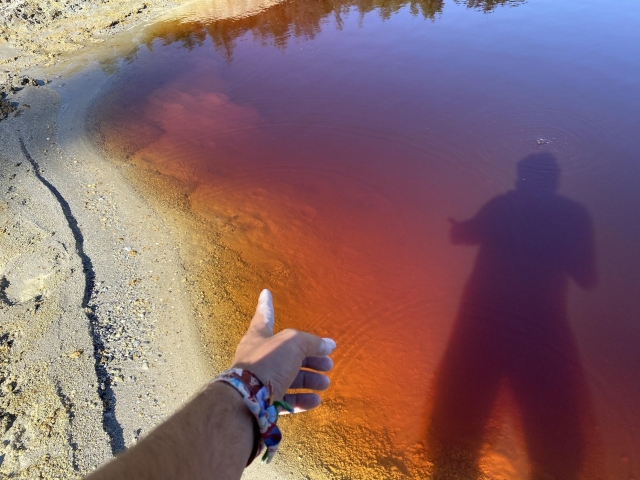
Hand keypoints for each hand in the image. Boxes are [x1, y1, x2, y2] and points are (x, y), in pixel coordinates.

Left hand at [231, 289, 335, 412]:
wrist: (247, 400)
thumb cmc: (268, 362)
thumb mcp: (292, 343)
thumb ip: (311, 342)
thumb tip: (330, 345)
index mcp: (259, 337)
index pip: (265, 316)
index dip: (267, 305)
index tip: (265, 292)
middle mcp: (259, 357)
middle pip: (288, 354)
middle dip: (309, 358)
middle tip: (327, 362)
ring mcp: (261, 381)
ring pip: (289, 378)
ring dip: (310, 380)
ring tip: (325, 382)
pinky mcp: (265, 402)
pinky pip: (286, 399)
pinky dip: (302, 399)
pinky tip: (316, 400)